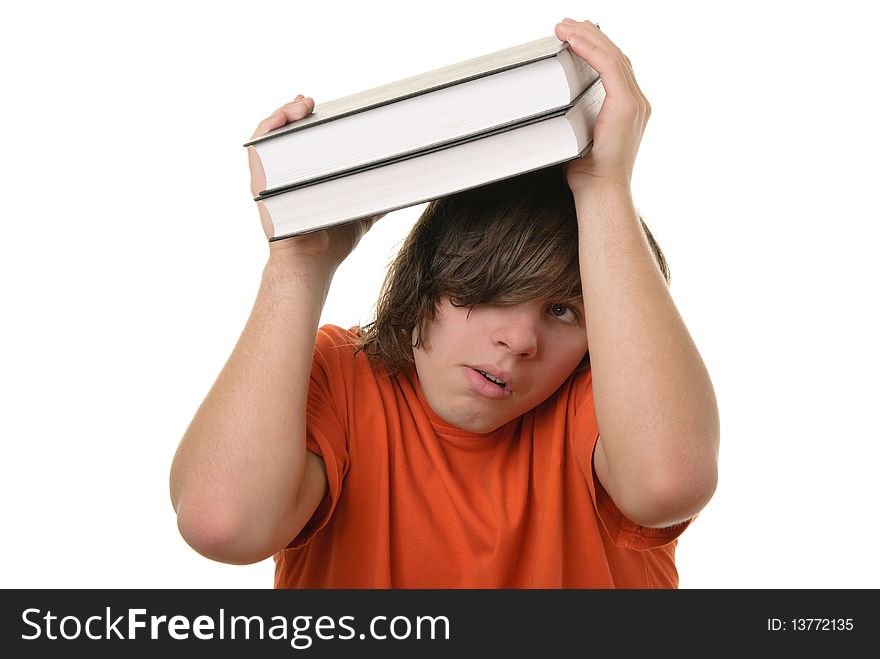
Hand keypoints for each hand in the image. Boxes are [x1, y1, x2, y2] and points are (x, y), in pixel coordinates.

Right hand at [248, 96, 380, 266]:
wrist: (314, 261)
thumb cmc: (335, 239)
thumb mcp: (362, 208)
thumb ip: (377, 193)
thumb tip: (406, 183)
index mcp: (305, 176)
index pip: (305, 140)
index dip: (312, 120)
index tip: (328, 108)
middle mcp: (284, 173)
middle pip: (287, 133)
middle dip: (298, 112)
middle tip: (313, 102)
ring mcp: (270, 176)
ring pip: (271, 135)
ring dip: (285, 113)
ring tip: (305, 104)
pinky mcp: (260, 181)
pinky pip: (259, 145)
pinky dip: (271, 125)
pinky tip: (290, 115)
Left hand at [553, 19, 649, 191]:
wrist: (600, 192)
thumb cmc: (586, 173)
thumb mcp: (580, 136)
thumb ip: (578, 115)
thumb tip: (555, 101)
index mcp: (629, 108)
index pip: (615, 66)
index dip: (596, 46)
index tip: (574, 34)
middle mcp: (638, 102)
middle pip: (616, 55)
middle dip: (590, 35)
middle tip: (566, 23)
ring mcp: (635, 103)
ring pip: (613, 55)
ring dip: (587, 36)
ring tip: (564, 26)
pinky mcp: (626, 106)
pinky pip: (609, 66)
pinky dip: (590, 49)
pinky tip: (572, 39)